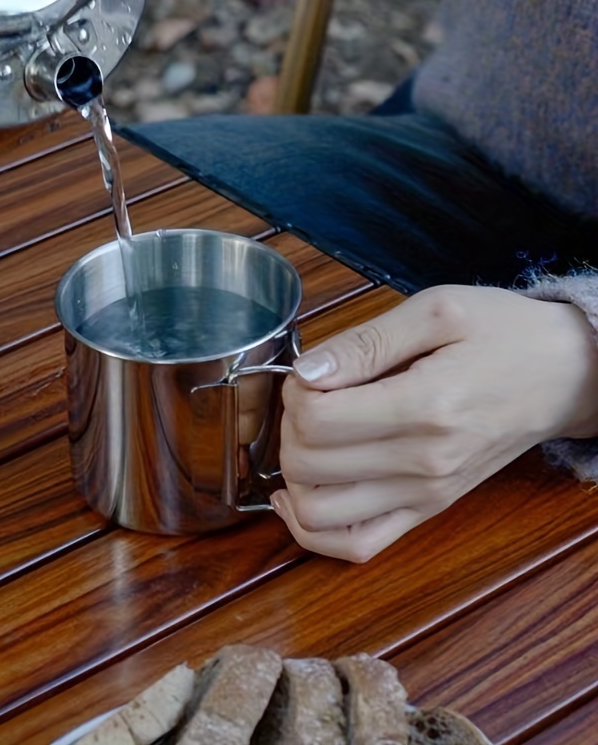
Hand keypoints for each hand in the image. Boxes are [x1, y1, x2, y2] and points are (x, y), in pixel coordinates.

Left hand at [272, 285, 597, 561]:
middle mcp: (424, 464)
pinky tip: (298, 495)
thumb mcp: (438, 310)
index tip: (312, 372)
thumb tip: (305, 372)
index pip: (316, 420)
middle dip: (288, 427)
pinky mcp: (428, 511)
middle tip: (311, 397)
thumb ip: (365, 342)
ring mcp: (426, 496)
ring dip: (293, 477)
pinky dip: (313, 530)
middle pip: (308, 465)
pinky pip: (355, 546)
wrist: (567, 375)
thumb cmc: (504, 334)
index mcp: (425, 406)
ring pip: (318, 515)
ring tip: (309, 438)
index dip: (295, 391)